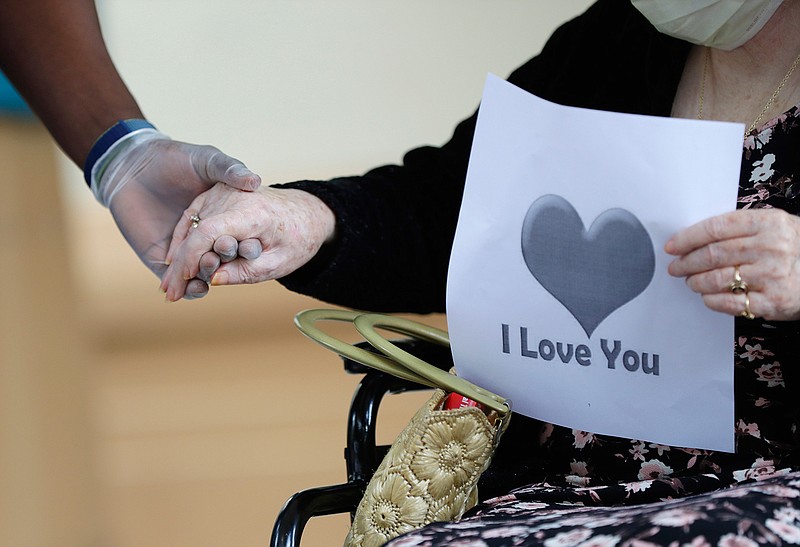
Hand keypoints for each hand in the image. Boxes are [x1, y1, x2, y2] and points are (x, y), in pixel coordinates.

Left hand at [98, 132, 260, 298]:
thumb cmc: (172, 158)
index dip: (247, 248)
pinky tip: (196, 288)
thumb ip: (230, 170)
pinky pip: (178, 280)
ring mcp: (183, 249)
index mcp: (220, 217)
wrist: (133, 164)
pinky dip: (189, 290)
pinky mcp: (160, 257)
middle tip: (226, 266)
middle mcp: (204, 236)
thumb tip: (255, 181)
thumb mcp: (207, 160)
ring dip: (208, 281)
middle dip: (225, 268)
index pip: (237, 239)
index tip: (253, 251)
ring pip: (201, 274)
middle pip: (220, 260)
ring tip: (211, 280)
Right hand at [160, 184, 335, 301]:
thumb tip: (212, 280)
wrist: (306, 212)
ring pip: (190, 226)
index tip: (184, 280)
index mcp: (252, 212)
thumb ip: (246, 272)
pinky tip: (173, 263)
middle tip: (170, 295)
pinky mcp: (216, 192)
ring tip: (169, 287)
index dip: (192, 257)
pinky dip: (182, 239)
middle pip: (196, 231)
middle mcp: (233, 196)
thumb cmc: (297, 240)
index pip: (210, 232)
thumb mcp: (279, 263)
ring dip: (178, 256)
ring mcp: (223, 191)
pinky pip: (193, 217)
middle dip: (180, 265)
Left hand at [665, 208, 799, 320]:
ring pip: (717, 279)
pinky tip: (708, 297)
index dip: (687, 238)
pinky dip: (712, 300)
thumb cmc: (793, 247)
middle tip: (675, 267)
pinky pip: (731, 303)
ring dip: (696, 282)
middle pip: (713, 254)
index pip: (715, 228)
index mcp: (767, 223)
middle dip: (687, 262)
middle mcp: (770, 248)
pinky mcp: (774, 301)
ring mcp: (773, 275)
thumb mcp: (773, 226)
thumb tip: (694, 237)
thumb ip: (740, 228)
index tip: (672, 246)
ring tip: (691, 282)